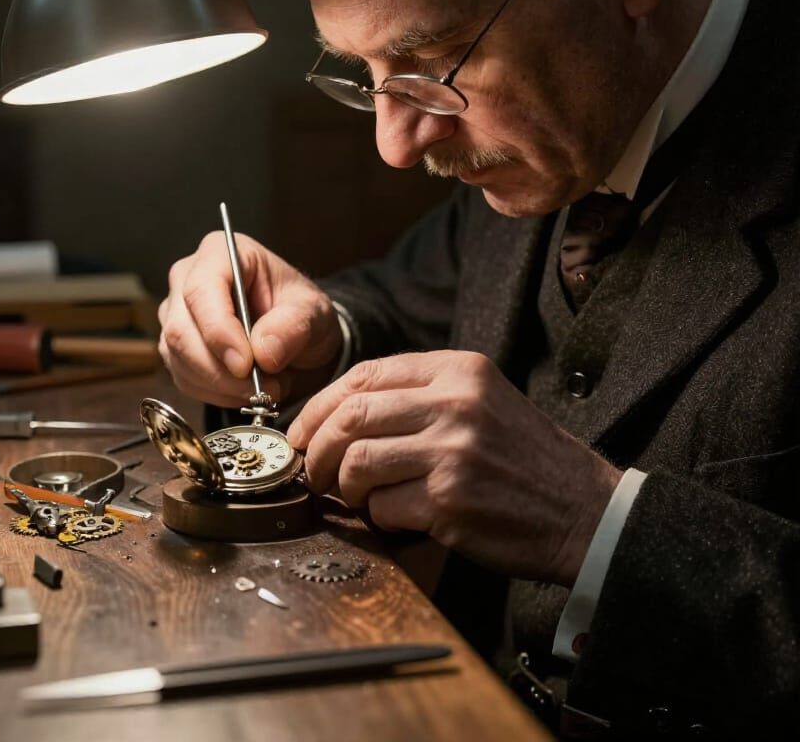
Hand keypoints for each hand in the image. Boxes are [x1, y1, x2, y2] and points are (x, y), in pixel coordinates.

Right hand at [159, 232, 342, 407]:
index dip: (218, 331)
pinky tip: (244, 389)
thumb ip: (294, 325)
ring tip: (264, 387)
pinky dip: (215, 393)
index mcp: (221, 253)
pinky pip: (183, 379)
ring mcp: (176, 313)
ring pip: (178, 358)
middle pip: (181, 329)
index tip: (245, 364)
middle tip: (263, 387)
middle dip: (221, 369)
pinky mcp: (175, 347)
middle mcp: (188, 278)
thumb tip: (264, 350)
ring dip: (221, 385)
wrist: (296, 336)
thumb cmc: (301, 311)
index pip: (202, 290)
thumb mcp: (313, 311)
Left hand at [287, 351, 621, 586]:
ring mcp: (452, 452)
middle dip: (317, 446)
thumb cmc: (524, 458)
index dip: (322, 403)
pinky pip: (383, 506)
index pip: (365, 374)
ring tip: (352, 496)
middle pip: (351, 415)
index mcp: (459, 370)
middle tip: (311, 468)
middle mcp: (454, 403)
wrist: (584, 510)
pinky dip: (377, 516)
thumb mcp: (481, 400)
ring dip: (342, 485)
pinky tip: (394, 517)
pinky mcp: (450, 501)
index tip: (303, 429)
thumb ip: (420, 395)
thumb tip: (341, 412)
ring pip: (358, 462)